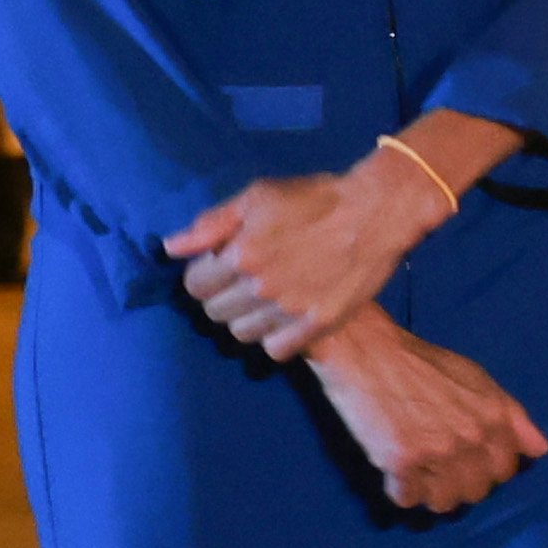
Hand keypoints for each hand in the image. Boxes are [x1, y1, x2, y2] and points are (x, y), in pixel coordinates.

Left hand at [168, 121, 504, 354]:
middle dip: (222, 297)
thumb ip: (211, 223)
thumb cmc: (314, 198)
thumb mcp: (257, 196)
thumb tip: (171, 247)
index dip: (203, 275)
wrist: (376, 212)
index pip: (195, 285)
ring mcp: (290, 310)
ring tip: (263, 301)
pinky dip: (274, 338)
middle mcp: (261, 287)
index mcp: (241, 254)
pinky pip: (277, 350)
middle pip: (216, 313)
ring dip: (245, 319)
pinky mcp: (318, 325)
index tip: (219, 267)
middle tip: (242, 282)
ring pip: (242, 334)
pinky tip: (283, 319)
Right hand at [305, 308, 547, 514]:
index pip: (505, 471)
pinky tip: (394, 469)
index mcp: (494, 417)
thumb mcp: (477, 379)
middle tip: (436, 465)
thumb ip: (512, 416)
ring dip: (429, 492)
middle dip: (458, 483)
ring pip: (443, 503)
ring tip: (416, 471)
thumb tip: (540, 450)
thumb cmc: (423, 363)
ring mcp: (437, 452)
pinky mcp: (401, 462)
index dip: (485, 468)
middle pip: (476, 492)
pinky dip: (399, 490)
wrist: (369, 352)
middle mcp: (472, 437)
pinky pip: (407, 500)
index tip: (466, 459)